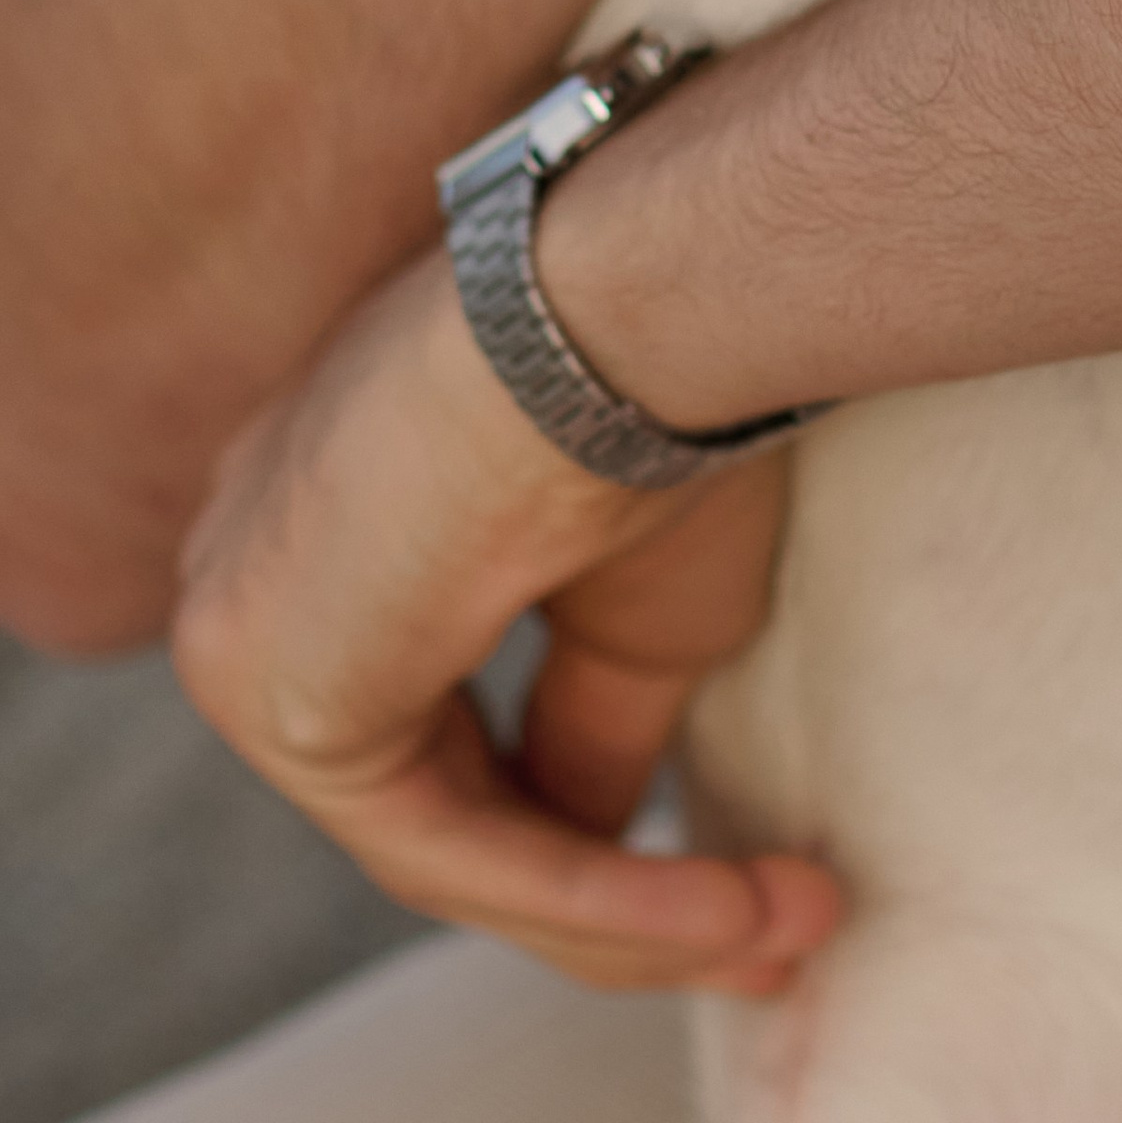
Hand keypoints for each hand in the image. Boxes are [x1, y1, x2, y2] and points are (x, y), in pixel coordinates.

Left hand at [171, 252, 839, 992]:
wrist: (629, 300)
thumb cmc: (655, 393)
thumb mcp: (634, 600)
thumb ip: (586, 725)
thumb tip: (599, 840)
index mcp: (331, 509)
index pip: (439, 718)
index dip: (583, 820)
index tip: (738, 876)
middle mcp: (261, 564)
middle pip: (434, 795)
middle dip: (604, 889)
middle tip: (761, 928)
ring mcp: (243, 628)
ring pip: (436, 836)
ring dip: (618, 909)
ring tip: (771, 926)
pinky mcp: (269, 692)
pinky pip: (432, 844)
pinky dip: (584, 894)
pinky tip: (718, 909)